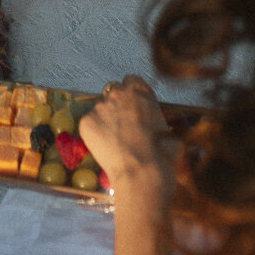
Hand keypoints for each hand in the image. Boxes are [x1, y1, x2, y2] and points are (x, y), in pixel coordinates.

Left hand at [80, 75, 179, 207]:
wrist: (141, 174)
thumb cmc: (161, 156)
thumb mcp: (168, 130)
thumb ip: (156, 119)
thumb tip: (154, 126)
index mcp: (140, 90)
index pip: (131, 80)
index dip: (132, 95)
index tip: (133, 107)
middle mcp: (118, 93)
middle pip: (113, 91)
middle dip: (117, 104)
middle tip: (123, 125)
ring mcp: (100, 106)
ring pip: (100, 108)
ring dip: (105, 119)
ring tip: (115, 141)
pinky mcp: (86, 121)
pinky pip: (89, 123)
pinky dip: (94, 132)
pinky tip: (105, 147)